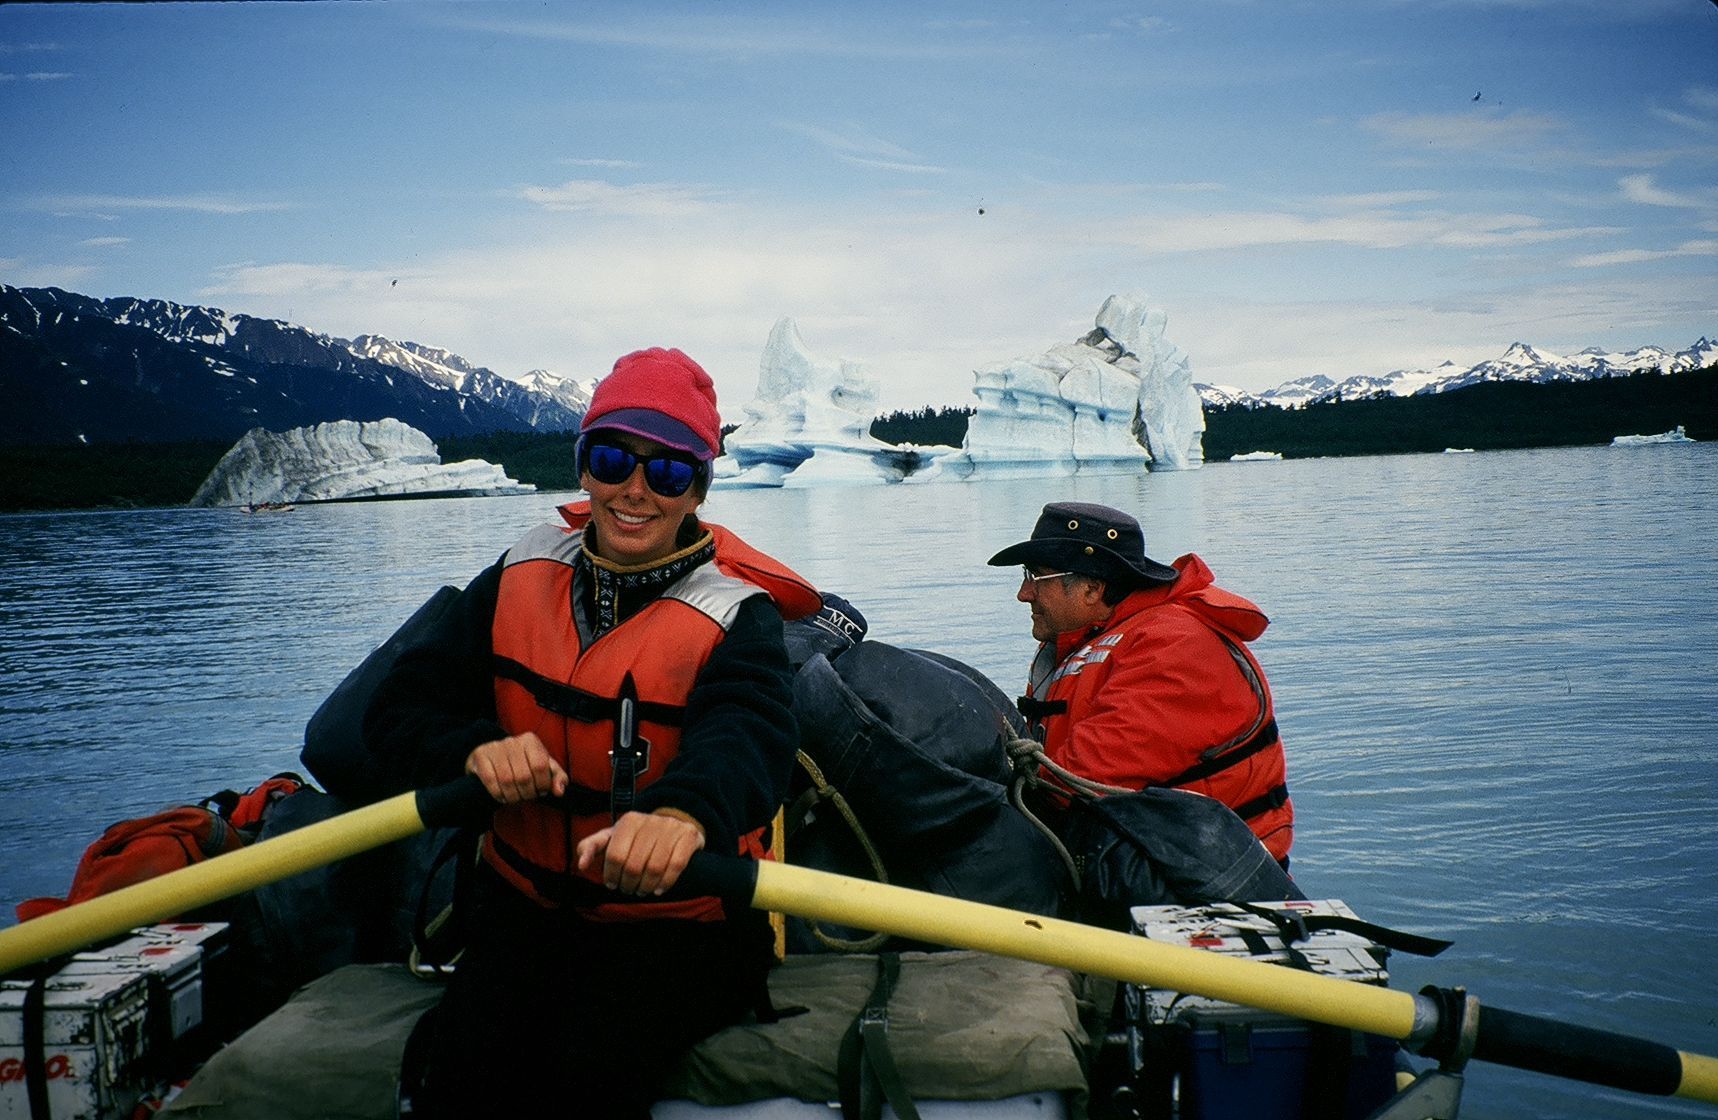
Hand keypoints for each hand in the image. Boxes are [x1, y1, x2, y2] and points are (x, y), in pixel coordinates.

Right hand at [464, 732, 566, 803]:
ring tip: (516, 798)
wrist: (492, 758)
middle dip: (528, 793)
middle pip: (524, 776)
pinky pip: (491, 782)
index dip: (543, 784)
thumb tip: (559, 791)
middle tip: (528, 796)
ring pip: (507, 781)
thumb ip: (556, 777)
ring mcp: (494, 748)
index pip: (540, 766)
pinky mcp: (480, 757)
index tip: (541, 791)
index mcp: (530, 741)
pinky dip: (498, 794)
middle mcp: (512, 741)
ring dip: (513, 796)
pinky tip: (502, 796)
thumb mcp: (543, 767)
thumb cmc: (522, 764)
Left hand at [576, 809, 705, 895]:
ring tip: (642, 890)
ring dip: (646, 886)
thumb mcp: (613, 837)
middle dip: (628, 884)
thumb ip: (591, 846)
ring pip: (655, 867)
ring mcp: (671, 828)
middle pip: (635, 864)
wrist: (673, 821)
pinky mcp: (688, 836)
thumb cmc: (637, 836)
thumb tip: (581, 864)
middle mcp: (650, 821)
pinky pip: (676, 866)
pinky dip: (666, 882)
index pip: (615, 855)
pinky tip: (659, 889)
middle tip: (628, 889)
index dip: (611, 875)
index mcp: (629, 821)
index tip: (612, 883)